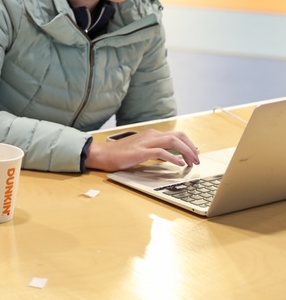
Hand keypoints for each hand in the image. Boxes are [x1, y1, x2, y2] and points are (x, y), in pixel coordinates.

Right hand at [85, 129, 199, 171]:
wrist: (102, 154)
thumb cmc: (119, 154)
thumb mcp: (141, 149)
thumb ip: (154, 150)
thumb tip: (171, 157)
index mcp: (151, 134)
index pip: (176, 135)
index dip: (189, 144)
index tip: (194, 155)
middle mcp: (150, 135)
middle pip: (178, 136)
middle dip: (191, 147)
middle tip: (197, 159)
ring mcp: (146, 142)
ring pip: (173, 141)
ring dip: (186, 152)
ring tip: (192, 162)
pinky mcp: (141, 152)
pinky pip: (162, 152)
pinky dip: (173, 158)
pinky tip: (179, 164)